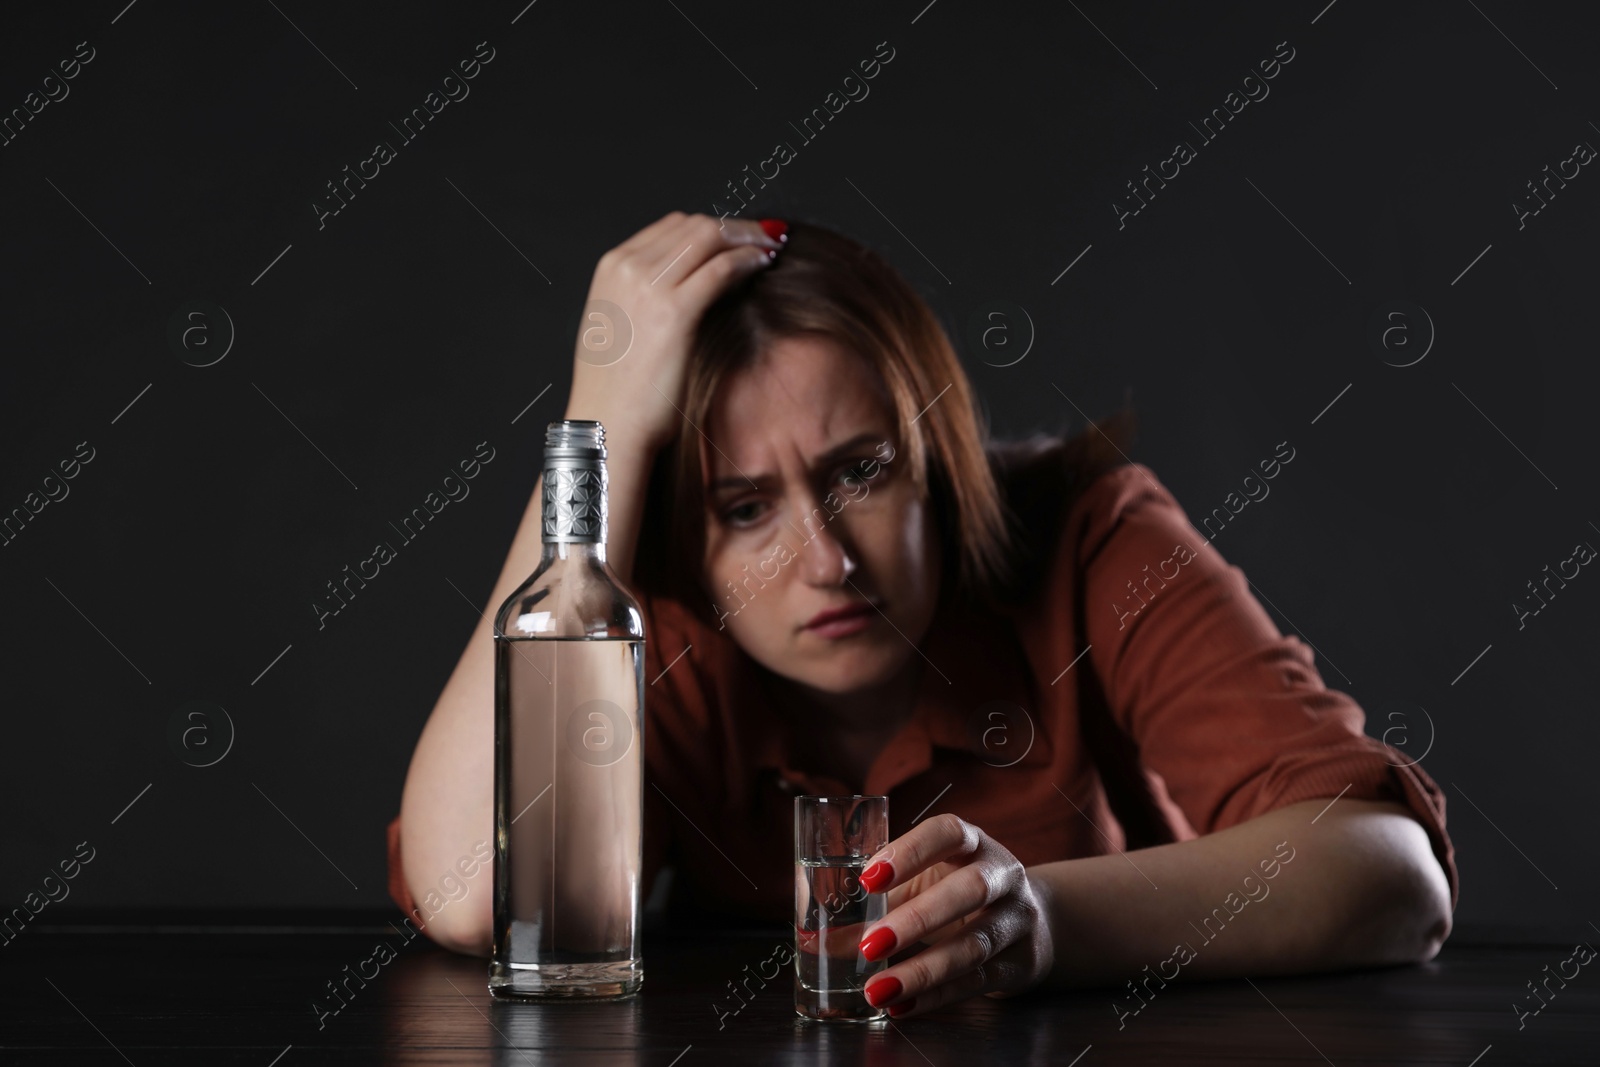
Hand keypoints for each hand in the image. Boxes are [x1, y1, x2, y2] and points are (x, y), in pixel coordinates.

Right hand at [565, 211, 783, 455]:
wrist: (607, 422)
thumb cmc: (617, 388)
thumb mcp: (620, 326)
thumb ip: (643, 295)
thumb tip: (684, 284)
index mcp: (612, 266)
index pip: (672, 226)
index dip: (712, 227)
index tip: (738, 236)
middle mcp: (627, 266)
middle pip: (694, 225)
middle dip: (736, 226)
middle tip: (766, 235)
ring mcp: (648, 286)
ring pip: (710, 238)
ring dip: (747, 237)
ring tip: (772, 246)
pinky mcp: (674, 311)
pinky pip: (721, 268)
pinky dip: (747, 259)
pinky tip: (763, 264)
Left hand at [854, 813, 1053, 1017]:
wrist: (1028, 922)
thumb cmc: (955, 891)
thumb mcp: (922, 884)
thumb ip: (876, 904)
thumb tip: (814, 938)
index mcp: (972, 843)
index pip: (948, 833)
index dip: (910, 852)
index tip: (868, 878)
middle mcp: (1002, 875)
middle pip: (969, 889)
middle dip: (918, 918)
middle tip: (870, 945)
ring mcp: (1016, 918)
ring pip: (974, 944)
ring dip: (923, 970)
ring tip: (877, 989)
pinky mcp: (1020, 962)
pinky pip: (977, 982)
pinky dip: (936, 997)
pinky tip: (901, 1006)